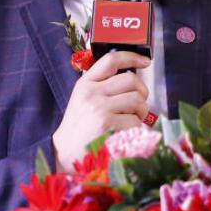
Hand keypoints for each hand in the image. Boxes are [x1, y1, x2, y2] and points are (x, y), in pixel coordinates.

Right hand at [52, 51, 150, 169]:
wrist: (65, 153)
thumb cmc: (80, 126)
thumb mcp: (83, 98)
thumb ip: (102, 85)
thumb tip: (132, 79)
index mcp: (85, 84)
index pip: (111, 60)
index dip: (132, 57)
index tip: (145, 61)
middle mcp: (92, 94)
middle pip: (131, 80)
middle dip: (142, 91)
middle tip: (139, 103)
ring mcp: (100, 110)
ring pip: (137, 100)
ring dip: (141, 111)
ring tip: (133, 119)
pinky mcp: (109, 126)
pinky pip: (136, 121)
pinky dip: (136, 128)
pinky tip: (126, 132)